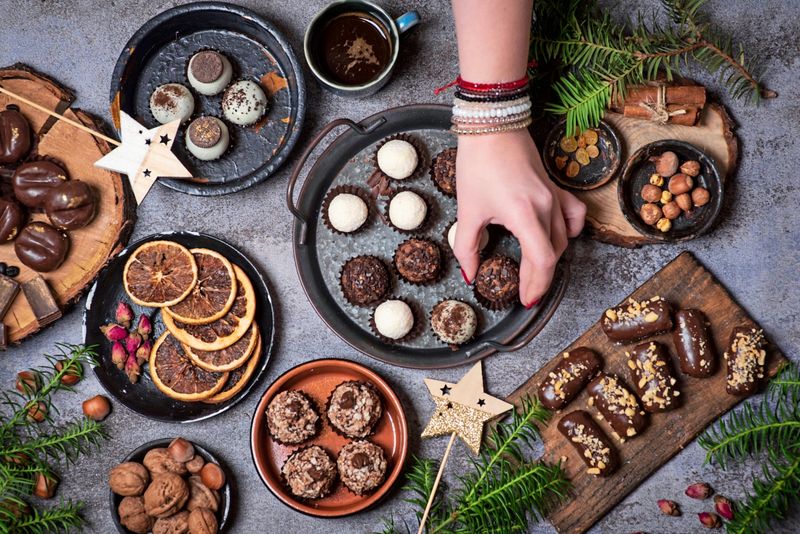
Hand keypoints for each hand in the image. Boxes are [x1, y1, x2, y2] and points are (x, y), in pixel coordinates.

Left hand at [453, 129, 585, 306]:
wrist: (492, 125)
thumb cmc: (478, 163)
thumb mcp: (468, 210)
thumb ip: (468, 247)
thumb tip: (470, 274)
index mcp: (525, 214)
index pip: (542, 260)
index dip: (536, 284)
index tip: (525, 299)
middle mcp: (546, 207)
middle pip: (552, 253)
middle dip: (539, 277)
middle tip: (526, 291)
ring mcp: (554, 195)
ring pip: (563, 237)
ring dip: (550, 257)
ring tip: (534, 270)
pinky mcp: (555, 186)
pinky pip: (573, 214)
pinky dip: (569, 230)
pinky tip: (560, 237)